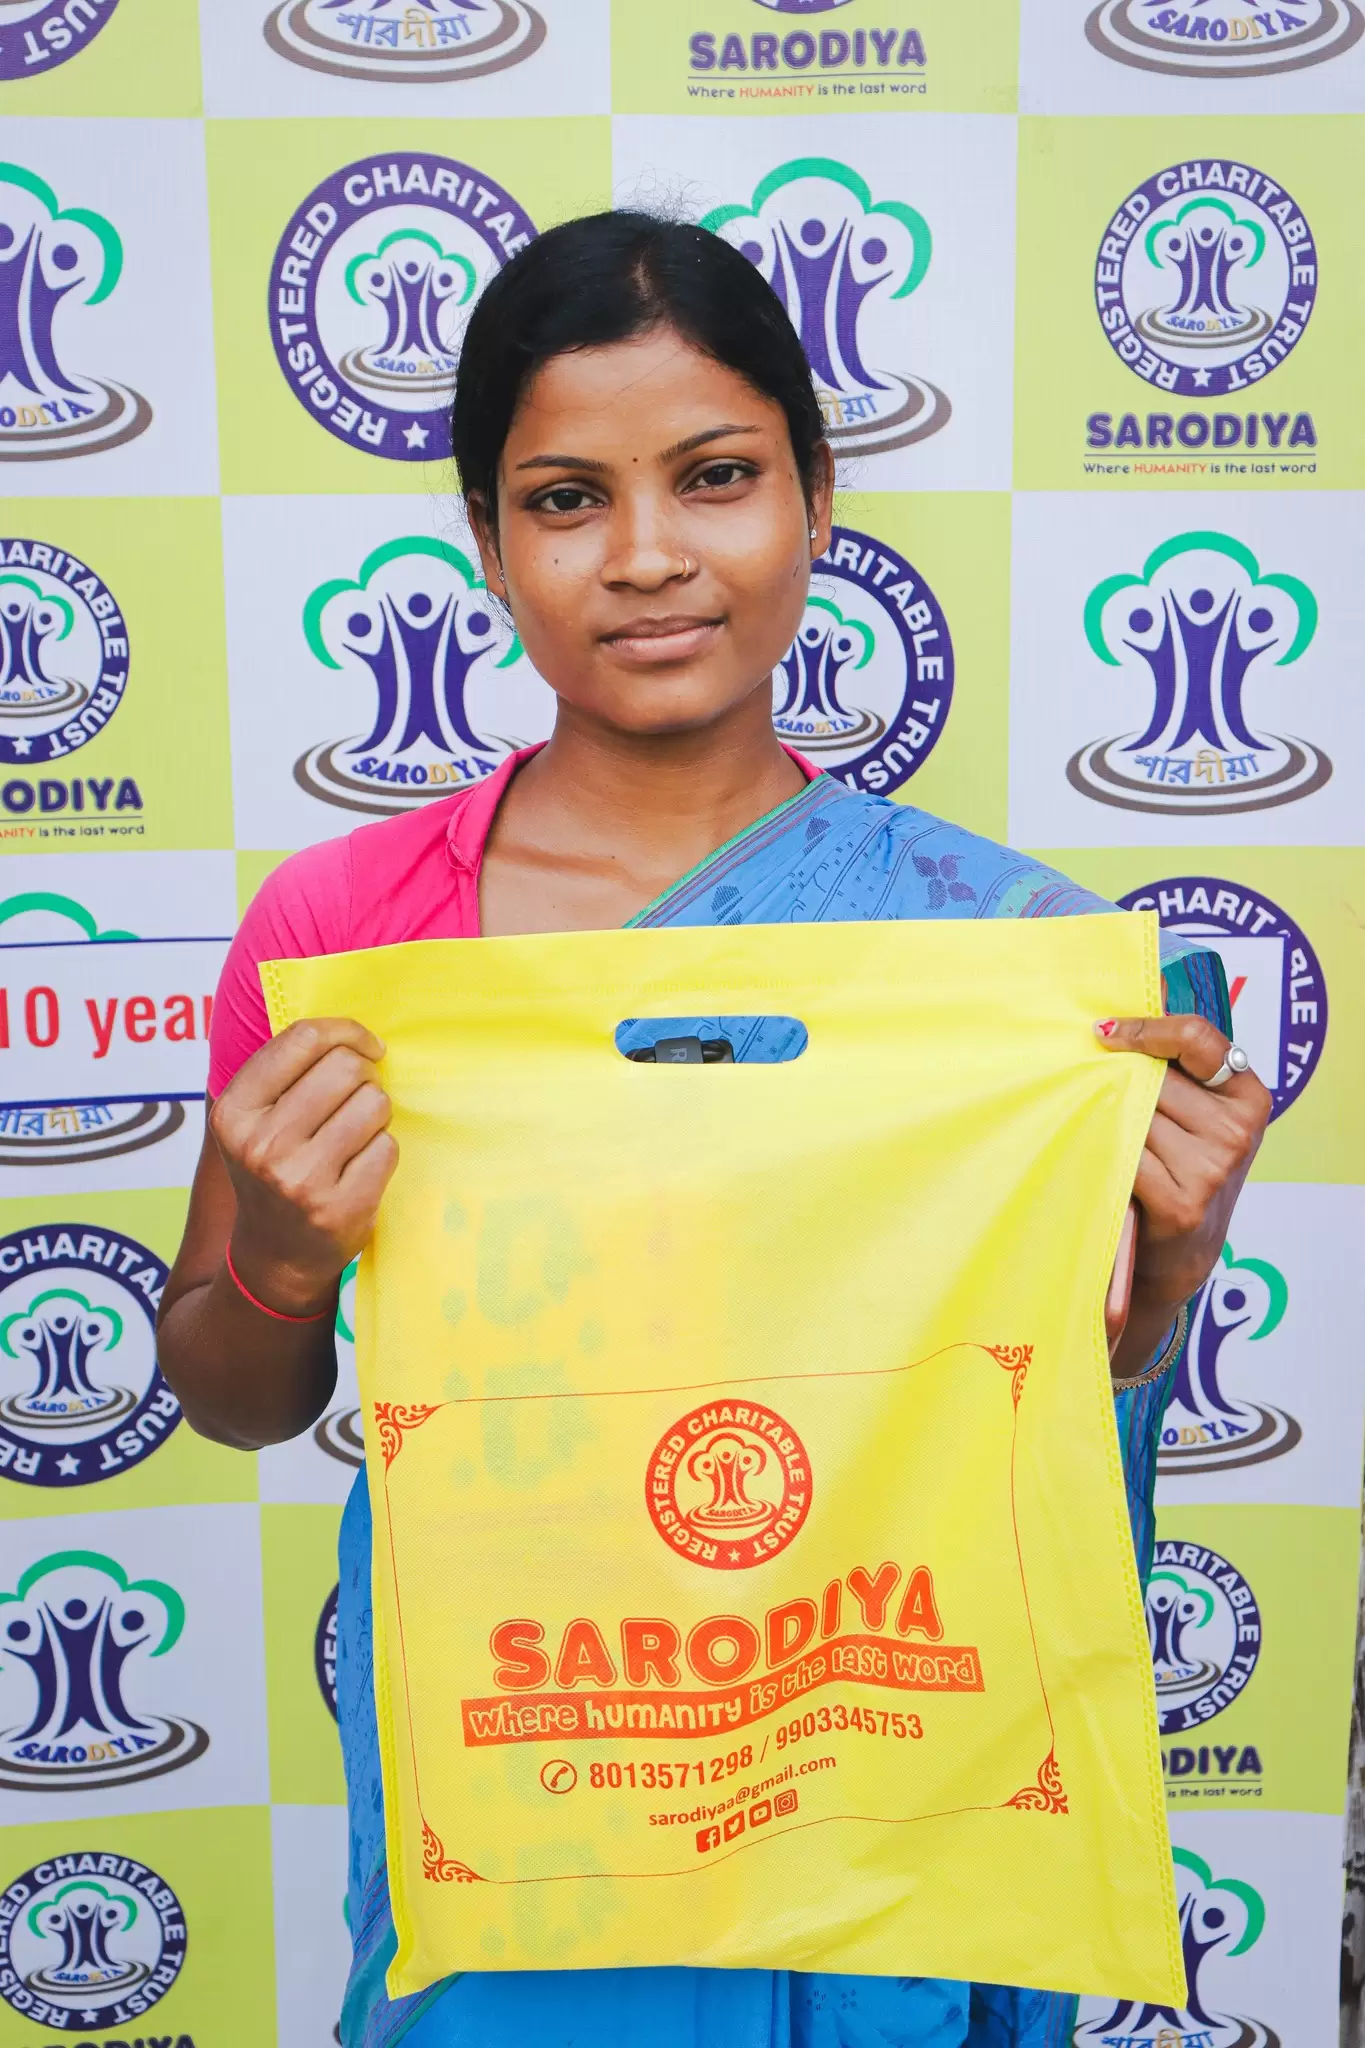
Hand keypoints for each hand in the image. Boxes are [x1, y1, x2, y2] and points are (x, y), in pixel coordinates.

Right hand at [208, 1017, 396, 1315]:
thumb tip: (344, 1025)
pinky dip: (382, 1152)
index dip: (347, 1031)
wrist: (275, 1254)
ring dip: (374, 1115)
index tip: (366, 1046)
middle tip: (355, 1100)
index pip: (303, 1038)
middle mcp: (261, 1144)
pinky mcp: (339, 1207)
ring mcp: (300, 1179)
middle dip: (363, 1077)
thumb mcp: (253, 1119)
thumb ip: (283, 1069)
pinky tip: (359, 1169)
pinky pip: (387, 1146)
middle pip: (346, 1067)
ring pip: (374, 1103)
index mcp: (235, 1111)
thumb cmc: (273, 1169)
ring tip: (353, 1138)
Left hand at [1097, 1014, 1270, 1369]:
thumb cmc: (1182, 1169)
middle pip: (1154, 1078)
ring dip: (1108, 1119)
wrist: (1180, 1251)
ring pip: (1133, 1115)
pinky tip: (1101, 1160)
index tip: (1105, 1033)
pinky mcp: (1181, 1202)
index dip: (1145, 1028)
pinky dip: (1103, 1151)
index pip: (1196, 1037)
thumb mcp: (1199, 1113)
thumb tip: (1125, 1008)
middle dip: (1119, 1083)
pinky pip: (1124, 1154)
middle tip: (1100, 1098)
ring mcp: (1212, 1168)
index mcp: (1249, 1097)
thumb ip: (1178, 1066)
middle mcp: (1237, 1131)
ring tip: (1107, 1136)